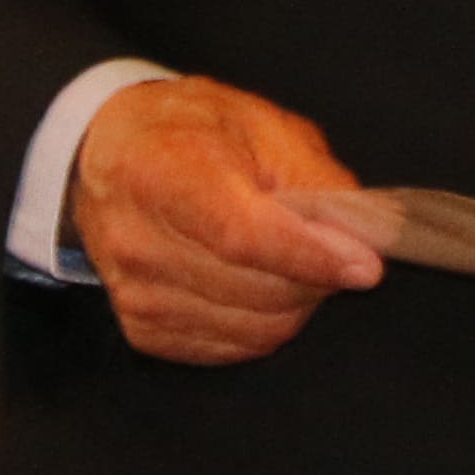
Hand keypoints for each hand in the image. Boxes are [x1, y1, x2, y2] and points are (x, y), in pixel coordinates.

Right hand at [68, 76, 387, 364]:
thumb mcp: (261, 126)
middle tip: (337, 250)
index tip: (365, 265)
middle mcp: (138, 239)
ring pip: (251, 328)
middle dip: (317, 277)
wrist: (110, 154)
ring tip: (296, 263)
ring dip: (295, 303)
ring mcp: (135, 291)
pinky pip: (229, 348)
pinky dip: (263, 324)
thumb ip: (314, 179)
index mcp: (164, 173)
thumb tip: (361, 236)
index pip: (243, 236)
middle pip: (255, 289)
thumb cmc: (190, 131)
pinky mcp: (142, 328)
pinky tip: (262, 286)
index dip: (311, 256)